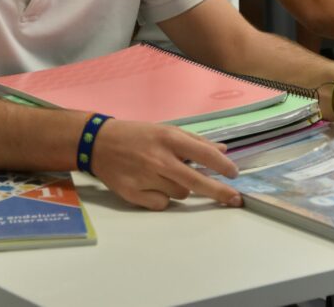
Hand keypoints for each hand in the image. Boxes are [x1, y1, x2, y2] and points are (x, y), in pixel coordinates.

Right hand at [92, 119, 241, 210]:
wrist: (98, 143)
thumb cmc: (137, 135)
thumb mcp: (165, 130)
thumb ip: (195, 141)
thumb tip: (223, 151)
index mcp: (169, 139)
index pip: (204, 154)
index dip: (223, 166)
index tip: (234, 174)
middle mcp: (159, 159)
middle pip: (197, 182)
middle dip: (220, 192)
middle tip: (234, 198)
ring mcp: (146, 178)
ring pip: (181, 194)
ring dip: (182, 187)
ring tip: (167, 176)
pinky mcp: (133, 194)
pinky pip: (162, 204)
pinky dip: (163, 197)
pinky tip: (152, 185)